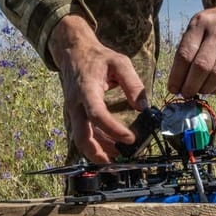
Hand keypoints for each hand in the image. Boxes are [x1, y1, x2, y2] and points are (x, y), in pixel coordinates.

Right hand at [48, 15, 147, 162]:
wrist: (72, 52)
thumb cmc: (97, 57)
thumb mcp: (119, 62)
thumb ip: (132, 83)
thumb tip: (143, 107)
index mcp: (86, 89)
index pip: (97, 114)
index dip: (113, 129)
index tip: (131, 138)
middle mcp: (76, 104)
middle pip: (82, 137)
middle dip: (99, 153)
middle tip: (118, 163)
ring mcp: (74, 112)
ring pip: (82, 140)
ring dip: (99, 153)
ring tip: (119, 161)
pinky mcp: (76, 116)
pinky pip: (84, 135)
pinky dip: (97, 146)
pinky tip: (112, 150)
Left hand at [167, 0, 215, 96]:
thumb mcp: (200, 25)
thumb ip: (190, 47)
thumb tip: (178, 80)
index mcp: (200, 23)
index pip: (185, 54)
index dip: (177, 75)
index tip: (173, 88)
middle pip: (200, 66)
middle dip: (190, 85)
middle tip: (185, 94)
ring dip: (204, 89)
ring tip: (198, 92)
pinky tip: (212, 89)